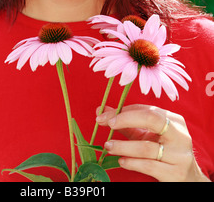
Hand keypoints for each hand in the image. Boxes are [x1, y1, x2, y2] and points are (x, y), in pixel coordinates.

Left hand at [96, 104, 210, 181]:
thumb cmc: (164, 152)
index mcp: (174, 120)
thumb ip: (127, 124)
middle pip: (151, 119)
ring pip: (146, 147)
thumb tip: (101, 111)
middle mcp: (179, 135)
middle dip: (126, 119)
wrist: (188, 179)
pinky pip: (148, 165)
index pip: (146, 109)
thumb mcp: (148, 136)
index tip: (103, 116)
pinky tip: (122, 161)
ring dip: (123, 146)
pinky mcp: (175, 173)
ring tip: (109, 146)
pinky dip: (131, 162)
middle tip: (108, 124)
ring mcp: (179, 155)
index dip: (123, 111)